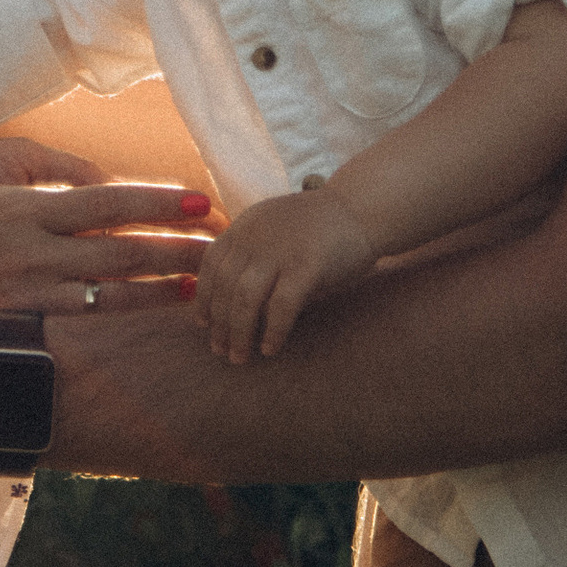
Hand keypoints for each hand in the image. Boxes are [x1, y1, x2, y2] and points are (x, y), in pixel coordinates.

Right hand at [0, 171, 214, 316]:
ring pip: (112, 291)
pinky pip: (88, 322)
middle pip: (121, 248)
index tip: (199, 201)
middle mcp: (34, 251)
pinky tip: (154, 315)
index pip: (107, 201)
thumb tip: (100, 184)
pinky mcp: (28, 326)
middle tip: (223, 245)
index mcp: (27, 209)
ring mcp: (32, 293)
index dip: (157, 202)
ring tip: (203, 284)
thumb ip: (46, 189)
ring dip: (162, 287)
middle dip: (176, 247)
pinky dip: (126, 317)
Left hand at [196, 186, 378, 362]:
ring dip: (239, 333)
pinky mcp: (308, 265)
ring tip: (240, 357)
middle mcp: (256, 236)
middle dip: (220, 324)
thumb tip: (230, 306)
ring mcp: (281, 250)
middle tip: (220, 351)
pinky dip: (273, 331)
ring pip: (246, 299)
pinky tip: (271, 349)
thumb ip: (252, 258)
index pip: (211, 264)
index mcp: (245, 226)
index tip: (203, 323)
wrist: (362, 208)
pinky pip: (282, 306)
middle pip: (225, 286)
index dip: (203, 297)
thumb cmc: (319, 228)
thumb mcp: (274, 232)